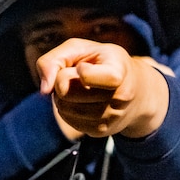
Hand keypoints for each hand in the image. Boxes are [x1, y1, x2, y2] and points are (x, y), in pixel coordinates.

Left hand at [36, 38, 169, 137]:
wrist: (136, 91)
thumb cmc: (104, 63)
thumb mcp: (82, 48)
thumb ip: (55, 59)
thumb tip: (43, 90)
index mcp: (119, 71)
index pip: (91, 76)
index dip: (80, 71)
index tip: (84, 67)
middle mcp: (119, 97)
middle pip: (67, 92)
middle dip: (62, 81)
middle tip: (76, 75)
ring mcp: (110, 118)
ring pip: (64, 108)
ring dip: (62, 96)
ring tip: (79, 87)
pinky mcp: (101, 131)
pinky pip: (68, 120)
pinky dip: (67, 108)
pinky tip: (80, 100)